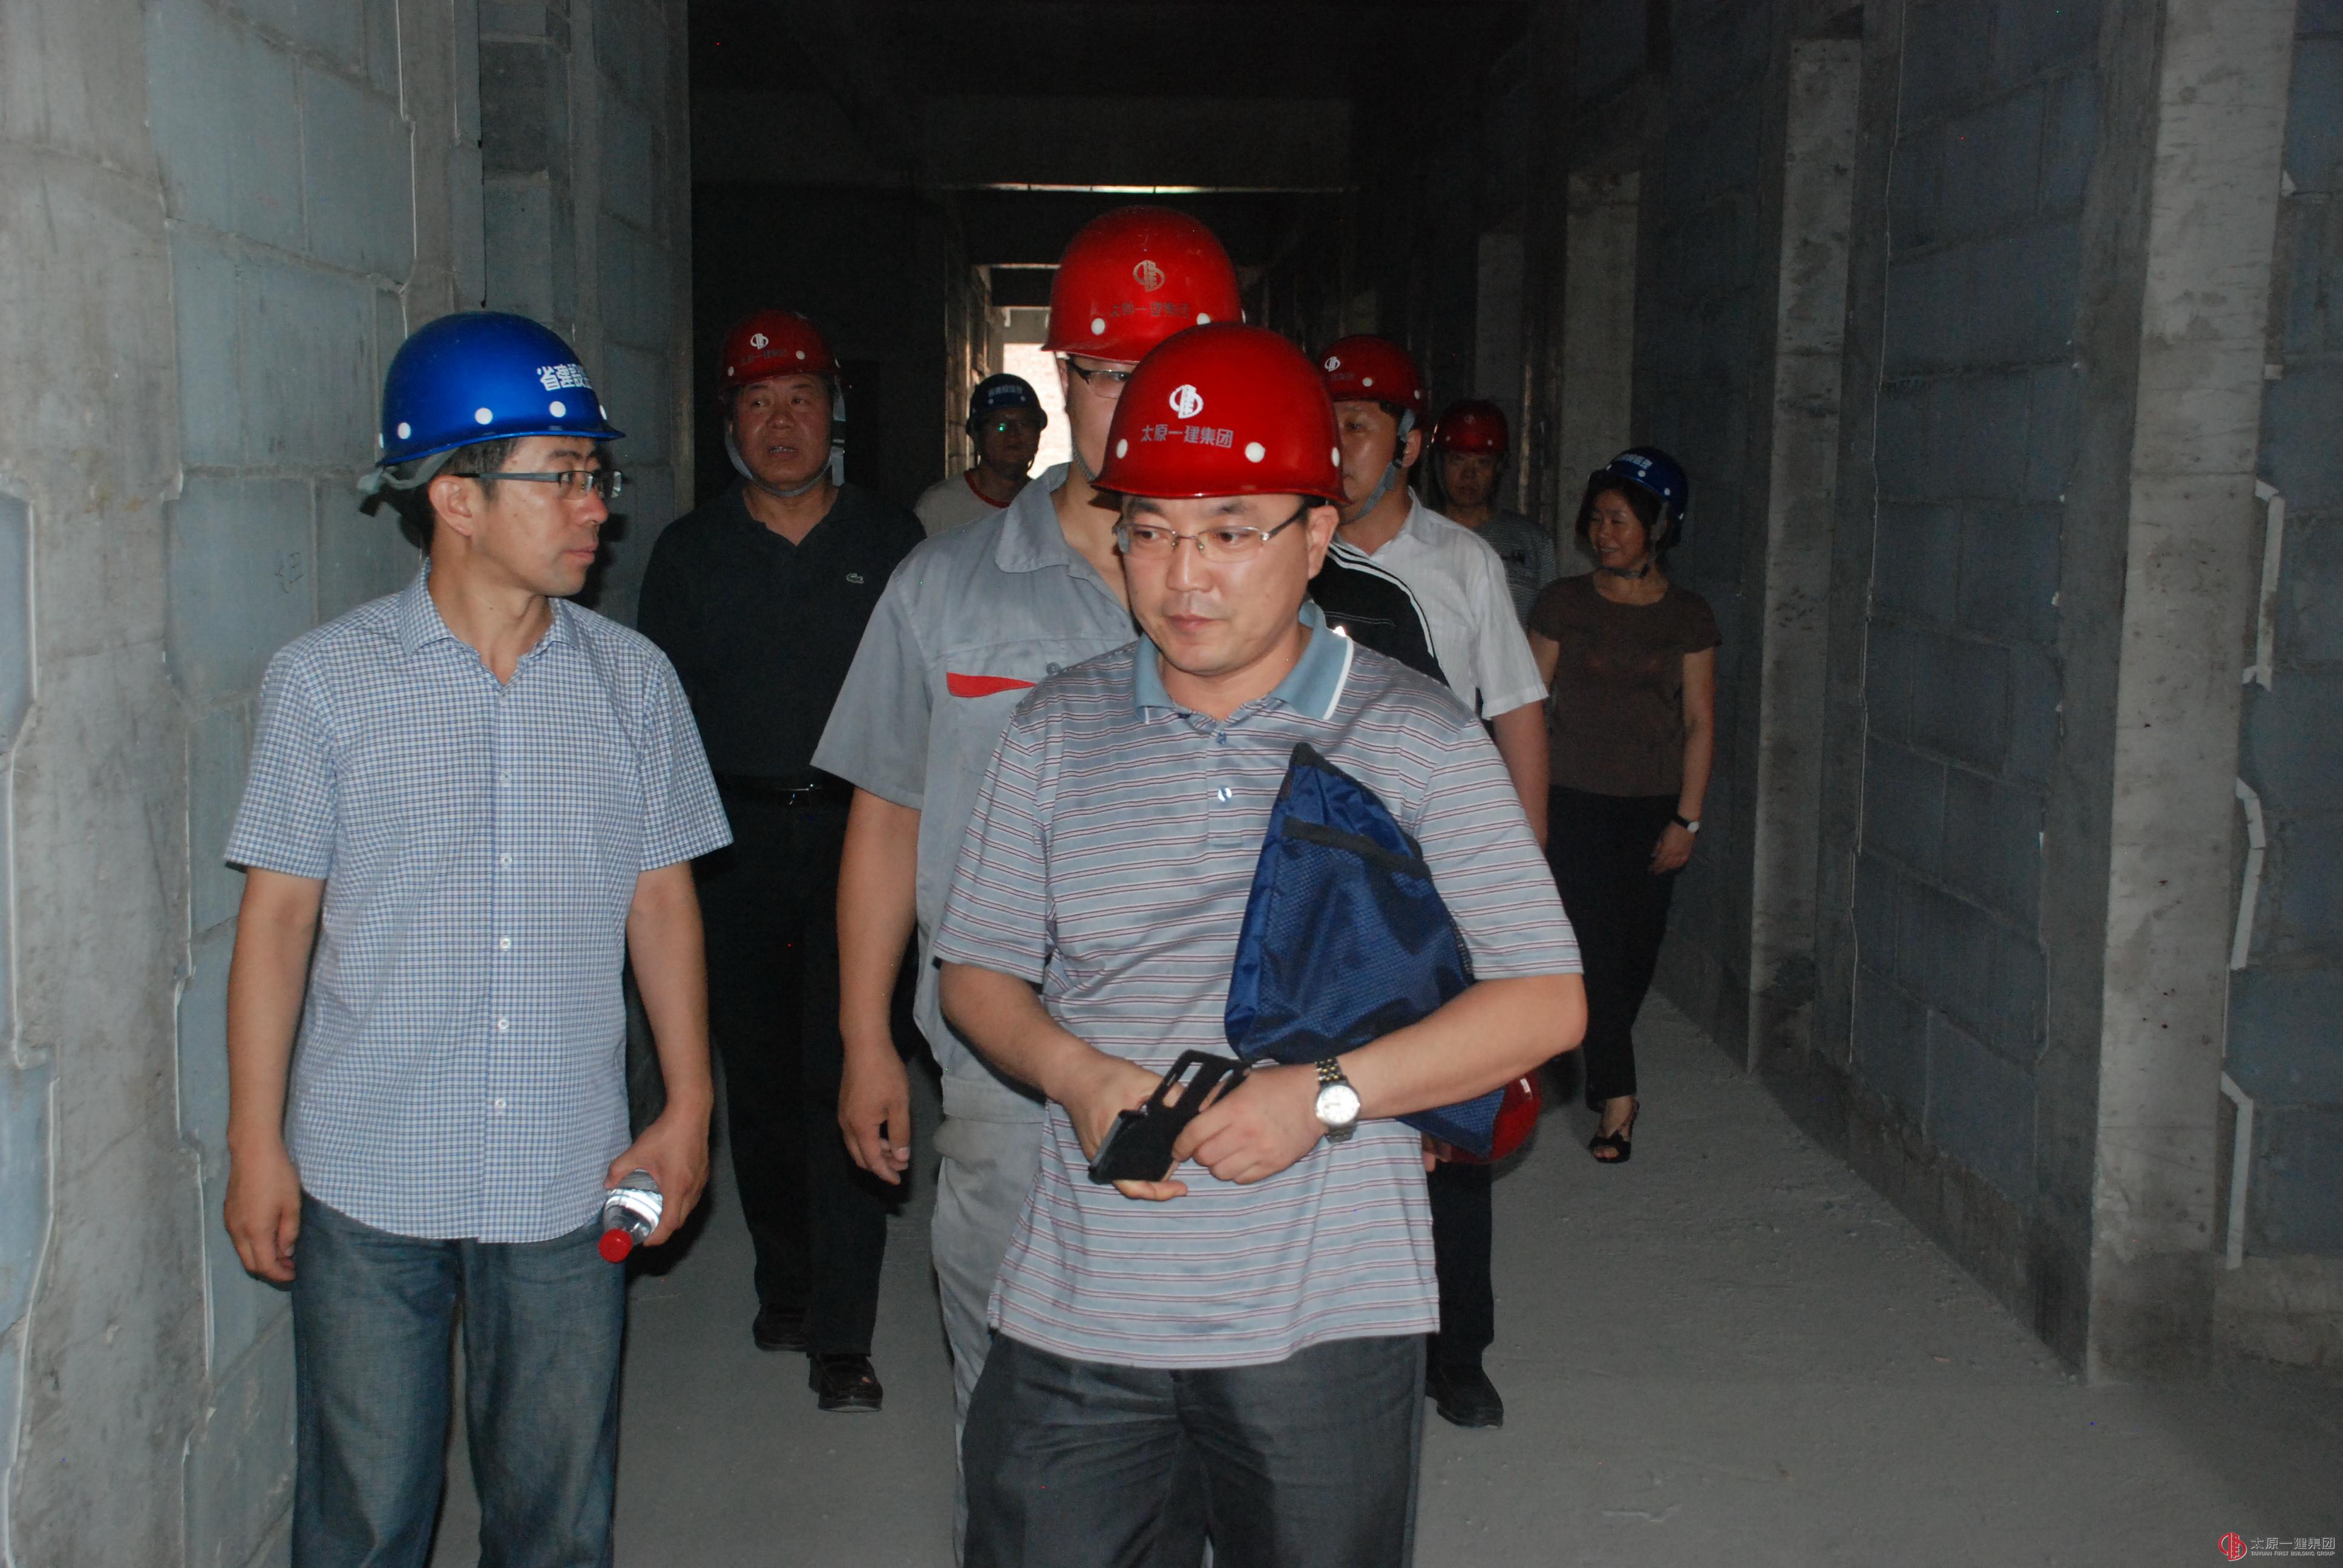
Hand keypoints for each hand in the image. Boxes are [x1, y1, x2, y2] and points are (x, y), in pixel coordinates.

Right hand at [224, 1137, 302, 1283]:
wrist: (253, 1150)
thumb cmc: (277, 1175)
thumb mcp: (291, 1205)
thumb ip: (288, 1233)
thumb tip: (285, 1253)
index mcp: (255, 1232)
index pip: (264, 1266)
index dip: (280, 1275)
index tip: (295, 1275)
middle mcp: (237, 1232)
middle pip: (251, 1264)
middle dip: (270, 1271)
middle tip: (290, 1267)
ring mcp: (230, 1222)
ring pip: (243, 1253)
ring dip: (261, 1258)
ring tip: (283, 1253)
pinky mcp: (228, 1213)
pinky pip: (239, 1240)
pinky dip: (253, 1246)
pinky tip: (269, 1238)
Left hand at [605, 1102, 709, 1245]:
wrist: (691, 1113)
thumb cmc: (666, 1132)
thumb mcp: (637, 1151)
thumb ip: (619, 1169)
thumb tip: (607, 1185)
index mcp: (676, 1187)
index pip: (670, 1224)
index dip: (657, 1236)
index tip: (645, 1240)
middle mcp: (692, 1188)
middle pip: (681, 1221)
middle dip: (664, 1229)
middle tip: (647, 1228)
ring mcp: (701, 1181)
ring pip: (689, 1209)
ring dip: (674, 1216)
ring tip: (657, 1213)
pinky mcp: (704, 1173)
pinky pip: (694, 1197)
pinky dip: (682, 1203)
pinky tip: (670, 1193)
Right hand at [838, 1036, 911, 1183]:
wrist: (864, 1046)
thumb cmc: (885, 1074)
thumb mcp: (899, 1105)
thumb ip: (900, 1134)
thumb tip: (900, 1158)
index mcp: (861, 1128)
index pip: (872, 1161)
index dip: (886, 1173)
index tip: (898, 1181)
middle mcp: (847, 1125)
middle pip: (860, 1157)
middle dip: (880, 1165)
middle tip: (901, 1165)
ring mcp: (843, 1115)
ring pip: (856, 1145)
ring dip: (874, 1152)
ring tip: (896, 1148)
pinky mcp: (844, 1106)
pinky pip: (854, 1133)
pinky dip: (868, 1140)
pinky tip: (884, 1133)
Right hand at [1059, 1050, 1190, 1202]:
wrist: (1075, 1073)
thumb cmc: (1104, 1076)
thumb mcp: (1141, 1079)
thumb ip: (1168, 1093)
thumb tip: (1194, 1109)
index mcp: (1110, 1145)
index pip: (1133, 1184)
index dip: (1159, 1190)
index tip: (1182, 1188)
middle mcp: (1101, 1157)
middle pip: (1132, 1184)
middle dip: (1158, 1183)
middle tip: (1181, 1169)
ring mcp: (1098, 1154)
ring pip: (1127, 1176)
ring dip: (1149, 1173)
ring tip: (1172, 1161)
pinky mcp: (1099, 1147)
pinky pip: (1120, 1164)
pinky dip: (1139, 1163)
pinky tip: (1156, 1153)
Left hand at [1175, 1063, 1326, 1186]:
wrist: (1318, 1097)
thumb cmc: (1278, 1085)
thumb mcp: (1243, 1080)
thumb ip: (1215, 1096)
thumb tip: (1190, 1111)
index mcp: (1235, 1110)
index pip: (1194, 1134)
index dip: (1180, 1144)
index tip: (1179, 1148)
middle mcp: (1246, 1134)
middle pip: (1205, 1157)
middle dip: (1199, 1154)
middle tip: (1204, 1146)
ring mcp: (1261, 1152)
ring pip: (1222, 1172)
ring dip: (1217, 1165)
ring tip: (1224, 1153)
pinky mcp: (1275, 1165)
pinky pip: (1243, 1179)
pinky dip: (1236, 1172)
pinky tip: (1241, 1159)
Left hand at [1650, 822, 1695, 873]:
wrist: (1686, 824)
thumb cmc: (1672, 828)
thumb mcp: (1661, 836)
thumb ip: (1657, 847)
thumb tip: (1653, 856)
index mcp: (1666, 850)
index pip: (1658, 862)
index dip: (1653, 867)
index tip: (1650, 870)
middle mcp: (1673, 854)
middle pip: (1665, 865)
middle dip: (1659, 870)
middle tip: (1655, 873)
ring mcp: (1681, 854)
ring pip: (1673, 865)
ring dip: (1667, 869)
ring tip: (1663, 871)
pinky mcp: (1687, 853)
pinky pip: (1682, 862)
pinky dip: (1677, 866)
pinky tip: (1674, 867)